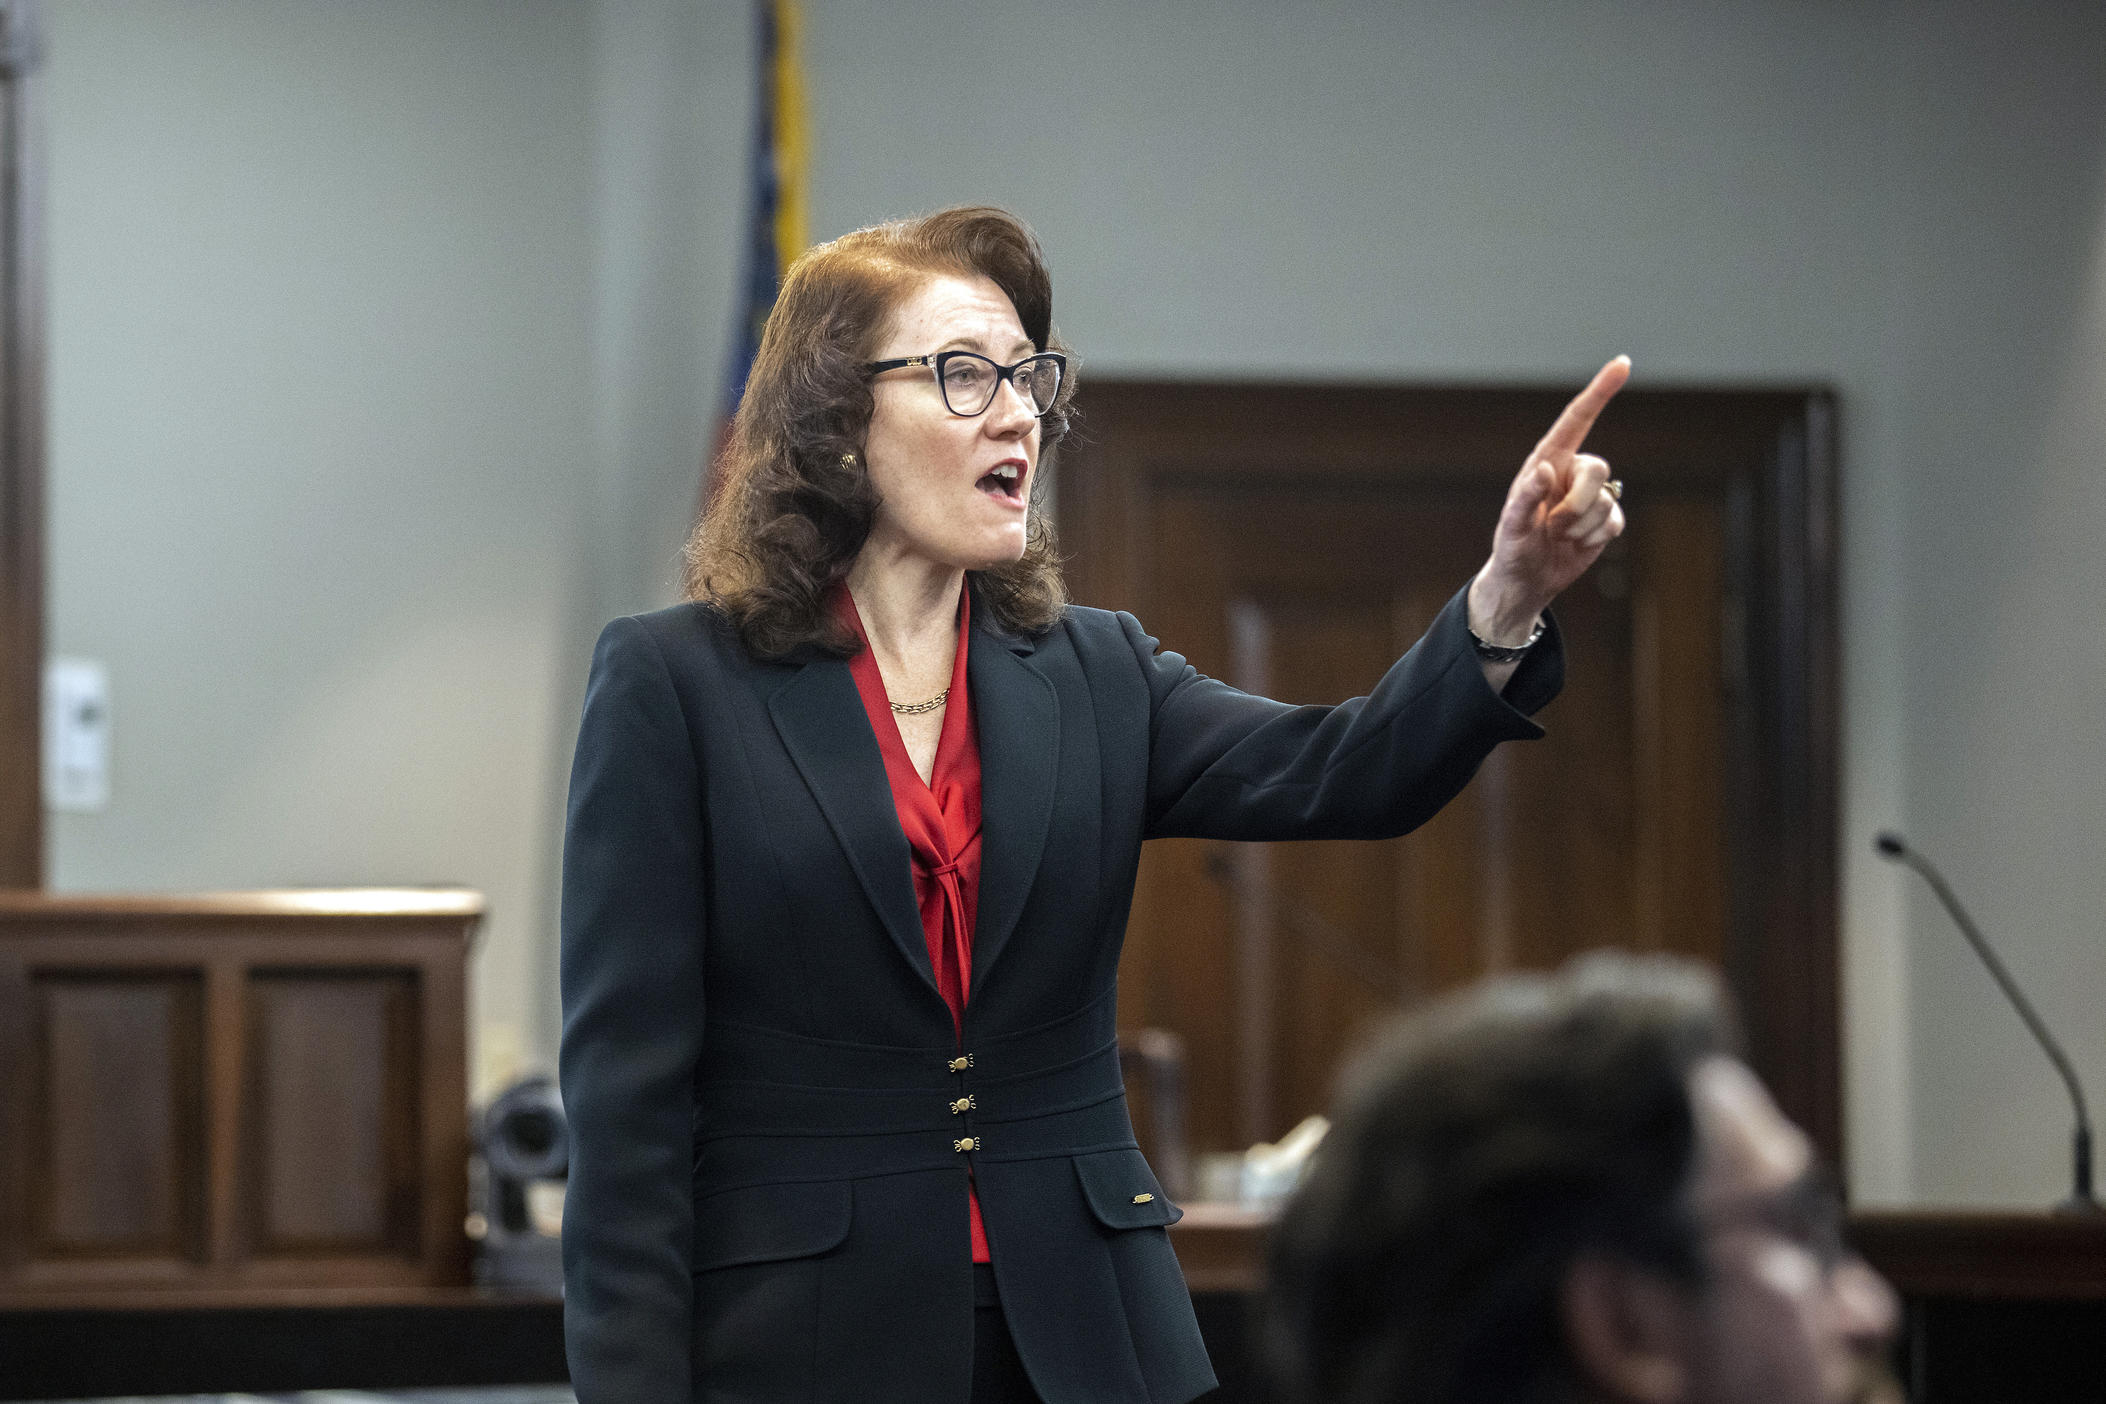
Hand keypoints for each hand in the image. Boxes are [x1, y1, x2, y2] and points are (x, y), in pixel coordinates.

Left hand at [1470, 355, 1630, 641]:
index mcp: (1546, 461)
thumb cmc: (1513, 548)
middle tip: (1554, 525)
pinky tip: (1575, 543)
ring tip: (1558, 535)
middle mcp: (1570, 472)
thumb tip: (1546, 470)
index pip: (1577, 419)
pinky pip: (1616, 521)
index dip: (1600, 391)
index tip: (1623, 363)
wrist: (1528, 580)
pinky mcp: (1605, 519)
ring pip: (1608, 500)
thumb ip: (1525, 497)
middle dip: (1579, 503)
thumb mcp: (1512, 527)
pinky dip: (1595, 538)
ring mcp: (1590, 496)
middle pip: (1598, 469)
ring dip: (1582, 526)